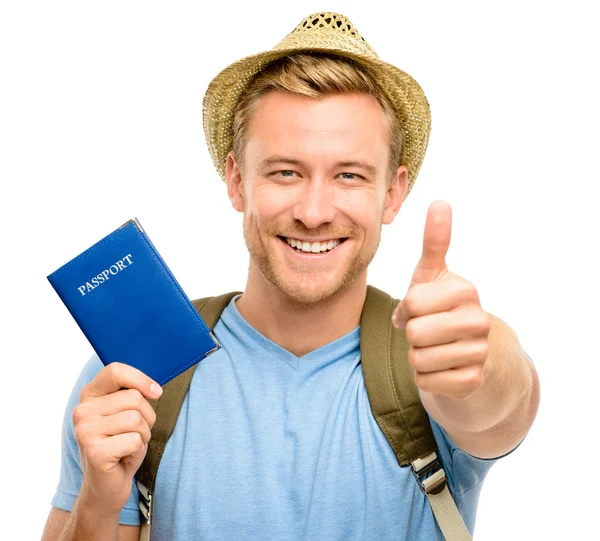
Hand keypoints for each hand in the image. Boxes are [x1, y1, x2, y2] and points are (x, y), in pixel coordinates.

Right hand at [72, 362, 161, 515]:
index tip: (156, 393)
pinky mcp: (94, 451)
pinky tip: (124, 458)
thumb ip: (133, 394)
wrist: (106, 486)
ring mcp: (85, 431)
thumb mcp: (126, 413)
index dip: (141, 379)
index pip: (115, 371)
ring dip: (143, 435)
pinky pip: (135, 440)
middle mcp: (82, 411)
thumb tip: (155, 389)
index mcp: (89, 395)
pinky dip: (138, 450)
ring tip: (128, 446)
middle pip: (134, 398)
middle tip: (135, 434)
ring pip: (136, 419)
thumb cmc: (121, 445)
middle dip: (146, 417)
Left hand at [392, 201, 490, 399]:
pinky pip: (425, 381)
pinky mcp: (473, 381)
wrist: (469, 351)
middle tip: (427, 331)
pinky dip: (424, 377)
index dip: (407, 309)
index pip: (412, 303)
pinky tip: (441, 367)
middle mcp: (479, 320)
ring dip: (417, 356)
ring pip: (418, 359)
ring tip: (435, 347)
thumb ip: (434, 241)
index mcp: (465, 290)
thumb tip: (440, 201)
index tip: (420, 308)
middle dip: (412, 334)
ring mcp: (480, 352)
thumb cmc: (440, 307)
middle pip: (415, 332)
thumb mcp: (432, 275)